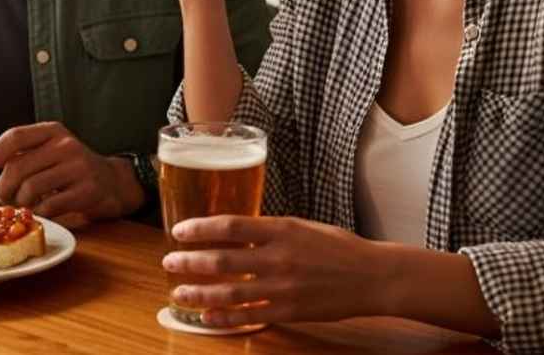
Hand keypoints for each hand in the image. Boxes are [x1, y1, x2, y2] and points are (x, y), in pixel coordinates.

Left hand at [0, 122, 141, 221]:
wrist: (112, 182)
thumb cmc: (68, 167)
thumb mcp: (40, 153)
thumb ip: (8, 153)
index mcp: (51, 131)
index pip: (15, 136)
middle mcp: (66, 144)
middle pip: (18, 167)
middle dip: (4, 187)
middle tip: (4, 197)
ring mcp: (79, 167)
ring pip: (31, 189)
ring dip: (20, 203)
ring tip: (24, 204)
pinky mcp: (87, 190)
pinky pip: (49, 206)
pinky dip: (39, 213)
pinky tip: (41, 211)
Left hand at [162, 215, 390, 326]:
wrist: (373, 276)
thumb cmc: (338, 247)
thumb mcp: (301, 226)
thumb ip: (268, 230)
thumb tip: (233, 231)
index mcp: (281, 229)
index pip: (230, 226)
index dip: (200, 229)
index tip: (179, 231)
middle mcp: (278, 257)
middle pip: (222, 260)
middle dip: (190, 262)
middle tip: (169, 261)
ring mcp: (283, 286)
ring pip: (230, 292)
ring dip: (199, 293)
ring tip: (178, 293)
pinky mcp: (290, 310)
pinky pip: (250, 315)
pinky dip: (225, 317)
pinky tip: (207, 317)